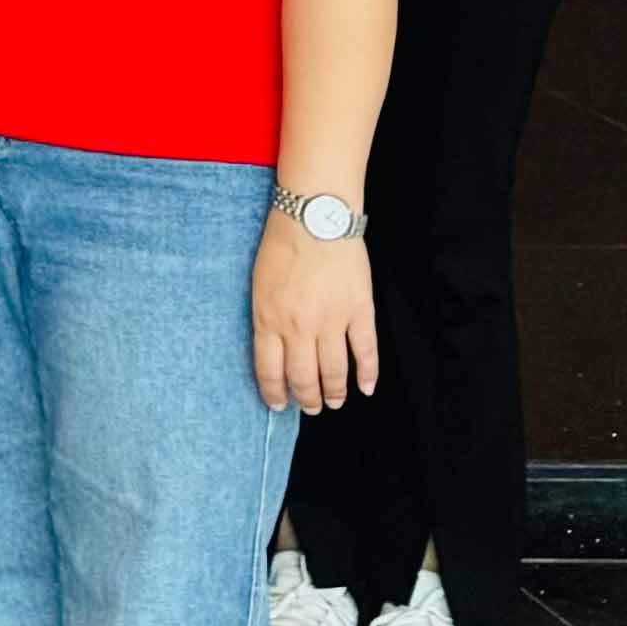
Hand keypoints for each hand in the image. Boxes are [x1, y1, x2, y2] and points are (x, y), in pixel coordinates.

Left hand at [251, 218, 378, 412]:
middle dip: (306, 400)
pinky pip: (365, 351)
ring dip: (334, 393)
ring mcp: (331, 321)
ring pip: (334, 372)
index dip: (274, 393)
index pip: (269, 371)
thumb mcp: (259, 285)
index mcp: (268, 319)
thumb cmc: (280, 246)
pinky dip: (367, 374)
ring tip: (335, 402)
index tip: (278, 405)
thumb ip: (266, 318)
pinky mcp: (358, 311)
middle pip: (303, 378)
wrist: (314, 217)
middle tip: (310, 408)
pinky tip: (365, 388)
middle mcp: (298, 327)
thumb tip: (273, 349)